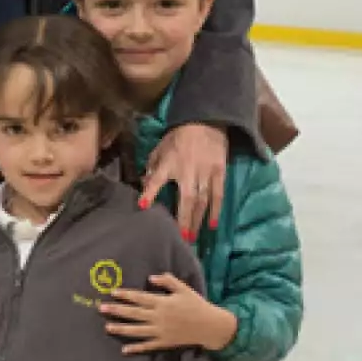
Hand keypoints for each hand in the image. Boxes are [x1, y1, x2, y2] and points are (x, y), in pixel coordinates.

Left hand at [102, 273, 236, 354]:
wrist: (210, 326)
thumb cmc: (196, 304)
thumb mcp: (184, 288)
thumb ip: (168, 281)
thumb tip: (150, 277)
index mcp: (163, 303)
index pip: (140, 298)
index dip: (126, 294)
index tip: (113, 292)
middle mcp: (159, 317)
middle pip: (134, 313)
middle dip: (117, 310)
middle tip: (101, 308)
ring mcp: (161, 331)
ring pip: (137, 330)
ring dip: (121, 329)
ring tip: (107, 327)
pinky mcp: (164, 342)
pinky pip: (148, 346)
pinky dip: (136, 348)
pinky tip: (124, 350)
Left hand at [141, 121, 227, 239]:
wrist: (205, 121)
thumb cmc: (178, 138)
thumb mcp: (160, 149)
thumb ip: (152, 167)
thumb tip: (144, 185)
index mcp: (170, 163)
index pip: (156, 178)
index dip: (149, 192)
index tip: (142, 206)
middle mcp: (188, 170)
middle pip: (186, 199)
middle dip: (183, 219)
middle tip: (180, 239)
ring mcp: (206, 172)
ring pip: (202, 201)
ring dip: (197, 220)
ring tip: (192, 237)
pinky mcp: (219, 173)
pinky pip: (218, 195)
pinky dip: (215, 211)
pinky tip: (212, 225)